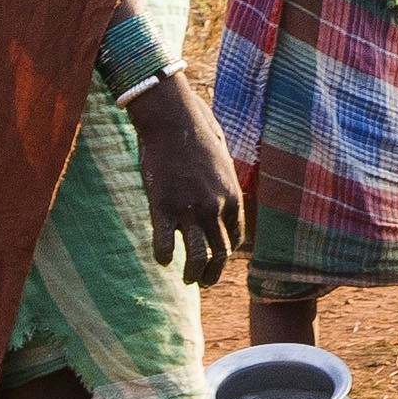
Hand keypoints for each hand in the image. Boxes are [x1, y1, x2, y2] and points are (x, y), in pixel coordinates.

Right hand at [123, 76, 242, 285]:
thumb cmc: (196, 128)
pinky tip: (162, 258)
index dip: (227, 251)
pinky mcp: (163, 208)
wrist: (172, 118)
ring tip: (188, 279)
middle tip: (203, 280)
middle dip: (213, 272)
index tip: (217, 256)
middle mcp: (215, 208)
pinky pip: (164, 246)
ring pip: (197, 258)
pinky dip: (164, 257)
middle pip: (220, 253)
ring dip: (193, 274)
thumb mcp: (222, 154)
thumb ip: (222, 175)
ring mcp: (190, 210)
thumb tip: (221, 179)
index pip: (236, 237)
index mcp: (232, 196)